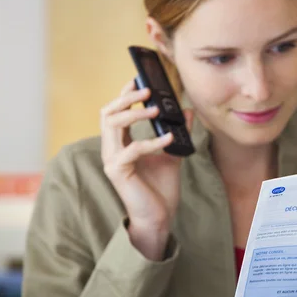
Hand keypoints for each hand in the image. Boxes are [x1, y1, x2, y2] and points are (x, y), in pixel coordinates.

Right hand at [100, 79, 193, 259]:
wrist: (158, 218)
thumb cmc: (160, 188)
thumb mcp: (172, 154)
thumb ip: (177, 133)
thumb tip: (188, 110)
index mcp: (120, 144)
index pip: (116, 112)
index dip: (124, 94)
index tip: (138, 79)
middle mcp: (111, 150)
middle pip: (108, 113)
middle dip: (126, 98)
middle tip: (147, 89)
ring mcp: (112, 160)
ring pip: (113, 125)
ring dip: (135, 113)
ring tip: (157, 109)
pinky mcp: (118, 172)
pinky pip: (133, 149)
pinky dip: (152, 141)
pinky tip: (169, 138)